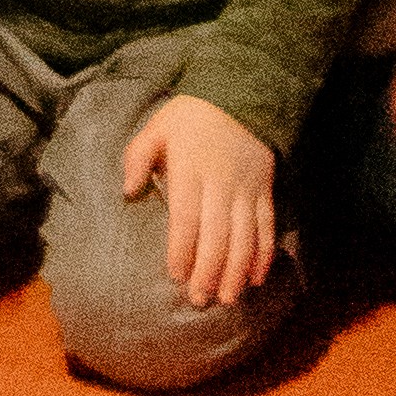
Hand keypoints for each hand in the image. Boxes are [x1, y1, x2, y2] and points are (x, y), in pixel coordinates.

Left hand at [118, 87, 276, 306]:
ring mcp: (246, 188)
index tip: (175, 275)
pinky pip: (267, 228)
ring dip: (236, 271)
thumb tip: (127, 191)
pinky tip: (256, 279)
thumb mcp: (157, 128)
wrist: (238, 95)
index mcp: (190, 167)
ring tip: (227, 299)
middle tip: (200, 299)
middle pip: (216, 234)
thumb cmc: (188, 118)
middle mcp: (220, 182)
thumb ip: (138, 157)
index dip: (181, 249)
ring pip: (244, 237)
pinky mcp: (265, 191)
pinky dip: (264, 256)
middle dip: (208, 270)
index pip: (186, 216)